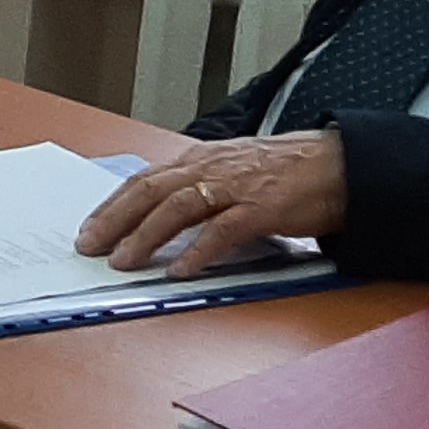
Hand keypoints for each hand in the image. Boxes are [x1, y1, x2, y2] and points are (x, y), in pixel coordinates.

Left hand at [75, 131, 346, 277]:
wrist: (338, 165)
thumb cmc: (286, 171)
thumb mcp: (232, 171)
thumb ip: (199, 187)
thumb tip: (161, 215)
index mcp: (200, 159)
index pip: (144, 180)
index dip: (112, 204)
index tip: (89, 227)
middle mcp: (211, 168)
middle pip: (150, 191)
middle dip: (114, 219)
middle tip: (89, 246)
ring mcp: (236, 187)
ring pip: (178, 208)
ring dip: (146, 236)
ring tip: (124, 261)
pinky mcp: (262, 208)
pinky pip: (223, 231)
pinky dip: (198, 251)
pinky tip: (180, 269)